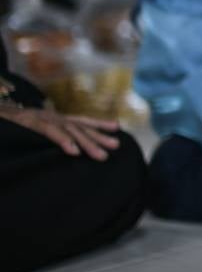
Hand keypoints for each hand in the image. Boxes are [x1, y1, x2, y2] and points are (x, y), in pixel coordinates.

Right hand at [0, 105, 120, 160]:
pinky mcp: (30, 123)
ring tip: (101, 155)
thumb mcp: (35, 127)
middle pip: (80, 126)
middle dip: (99, 136)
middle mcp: (52, 116)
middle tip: (116, 145)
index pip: (80, 119)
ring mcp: (43, 118)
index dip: (98, 123)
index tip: (116, 127)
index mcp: (54, 118)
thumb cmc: (14, 124)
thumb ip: (51, 133)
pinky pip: (50, 133)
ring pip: (70, 130)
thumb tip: (68, 146)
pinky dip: (63, 141)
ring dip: (87, 143)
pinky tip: (74, 152)